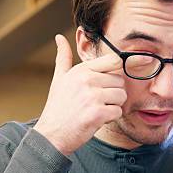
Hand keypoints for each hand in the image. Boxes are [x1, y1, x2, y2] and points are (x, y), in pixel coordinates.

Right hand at [33, 34, 126, 155]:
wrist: (51, 135)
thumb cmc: (57, 108)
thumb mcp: (59, 79)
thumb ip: (63, 57)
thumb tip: (59, 37)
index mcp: (81, 70)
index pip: (114, 61)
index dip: (119, 70)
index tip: (117, 78)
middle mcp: (86, 80)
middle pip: (120, 81)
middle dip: (113, 94)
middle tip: (97, 103)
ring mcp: (92, 96)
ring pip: (121, 96)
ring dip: (113, 106)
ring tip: (96, 111)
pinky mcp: (97, 113)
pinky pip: (118, 112)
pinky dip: (111, 118)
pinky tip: (97, 120)